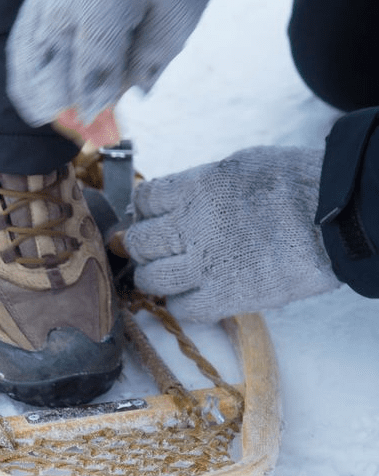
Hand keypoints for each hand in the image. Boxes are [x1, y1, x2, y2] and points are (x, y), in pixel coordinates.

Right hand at [6, 0, 226, 130]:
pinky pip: (22, 43)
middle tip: (96, 133)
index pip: (89, 65)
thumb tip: (111, 106)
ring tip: (71, 119)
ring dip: (44, 96)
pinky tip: (50, 96)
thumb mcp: (179, 17)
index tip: (102, 133)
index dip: (94, 106)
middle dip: (68, 108)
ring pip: (26, 59)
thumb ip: (144, 63)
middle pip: (48, 68)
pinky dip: (31, 75)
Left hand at [123, 146, 340, 321]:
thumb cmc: (297, 184)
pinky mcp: (222, 297)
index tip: (154, 216)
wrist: (336, 217)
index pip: (143, 200)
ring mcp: (203, 265)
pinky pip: (181, 309)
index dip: (146, 210)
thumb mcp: (239, 167)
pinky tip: (195, 296)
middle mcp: (189, 227)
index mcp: (193, 190)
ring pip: (150, 279)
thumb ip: (201, 185)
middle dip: (143, 246)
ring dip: (157, 278)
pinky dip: (182, 304)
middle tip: (159, 249)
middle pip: (138, 242)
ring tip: (172, 275)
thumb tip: (178, 198)